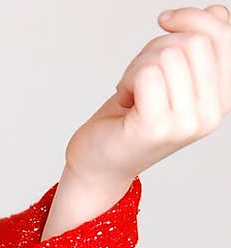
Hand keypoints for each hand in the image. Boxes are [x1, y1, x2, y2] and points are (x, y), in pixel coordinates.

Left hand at [64, 5, 230, 186]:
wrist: (101, 161)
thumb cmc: (135, 114)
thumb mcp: (176, 73)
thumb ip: (200, 45)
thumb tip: (215, 11)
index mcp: (222, 98)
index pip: (225, 36)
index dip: (193, 17)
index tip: (166, 21)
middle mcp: (210, 115)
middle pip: (195, 42)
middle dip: (159, 45)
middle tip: (140, 71)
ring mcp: (186, 124)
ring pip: (169, 55)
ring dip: (139, 63)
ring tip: (132, 88)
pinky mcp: (157, 128)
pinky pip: (147, 73)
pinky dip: (128, 78)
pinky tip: (124, 98)